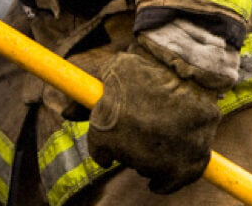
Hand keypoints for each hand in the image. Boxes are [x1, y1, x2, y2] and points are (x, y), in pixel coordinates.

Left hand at [86, 42, 222, 193]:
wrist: (183, 70)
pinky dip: (167, 182)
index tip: (112, 143)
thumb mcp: (105, 75)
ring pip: (150, 168)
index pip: (100, 156)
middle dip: (131, 145)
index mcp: (103, 134)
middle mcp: (128, 153)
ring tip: (163, 128)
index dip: (106, 148)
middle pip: (127, 160)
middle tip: (144, 123)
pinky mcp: (186, 167)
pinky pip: (171, 182)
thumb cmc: (142, 69)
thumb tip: (65, 114)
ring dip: (153, 156)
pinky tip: (160, 182)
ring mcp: (157, 162)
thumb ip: (83, 100)